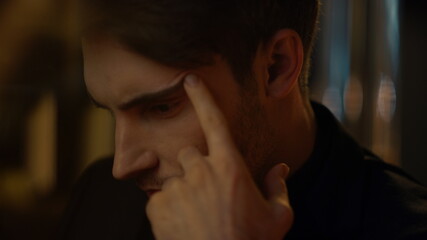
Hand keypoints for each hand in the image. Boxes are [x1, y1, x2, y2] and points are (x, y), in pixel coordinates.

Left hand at [146, 74, 292, 239]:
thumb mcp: (277, 218)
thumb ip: (278, 188)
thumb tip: (280, 169)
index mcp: (230, 167)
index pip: (214, 121)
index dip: (202, 97)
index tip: (190, 80)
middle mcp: (201, 171)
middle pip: (190, 154)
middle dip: (196, 167)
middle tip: (207, 195)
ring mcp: (177, 188)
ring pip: (175, 178)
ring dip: (183, 191)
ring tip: (197, 217)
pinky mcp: (157, 206)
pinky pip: (159, 198)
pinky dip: (168, 209)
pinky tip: (183, 226)